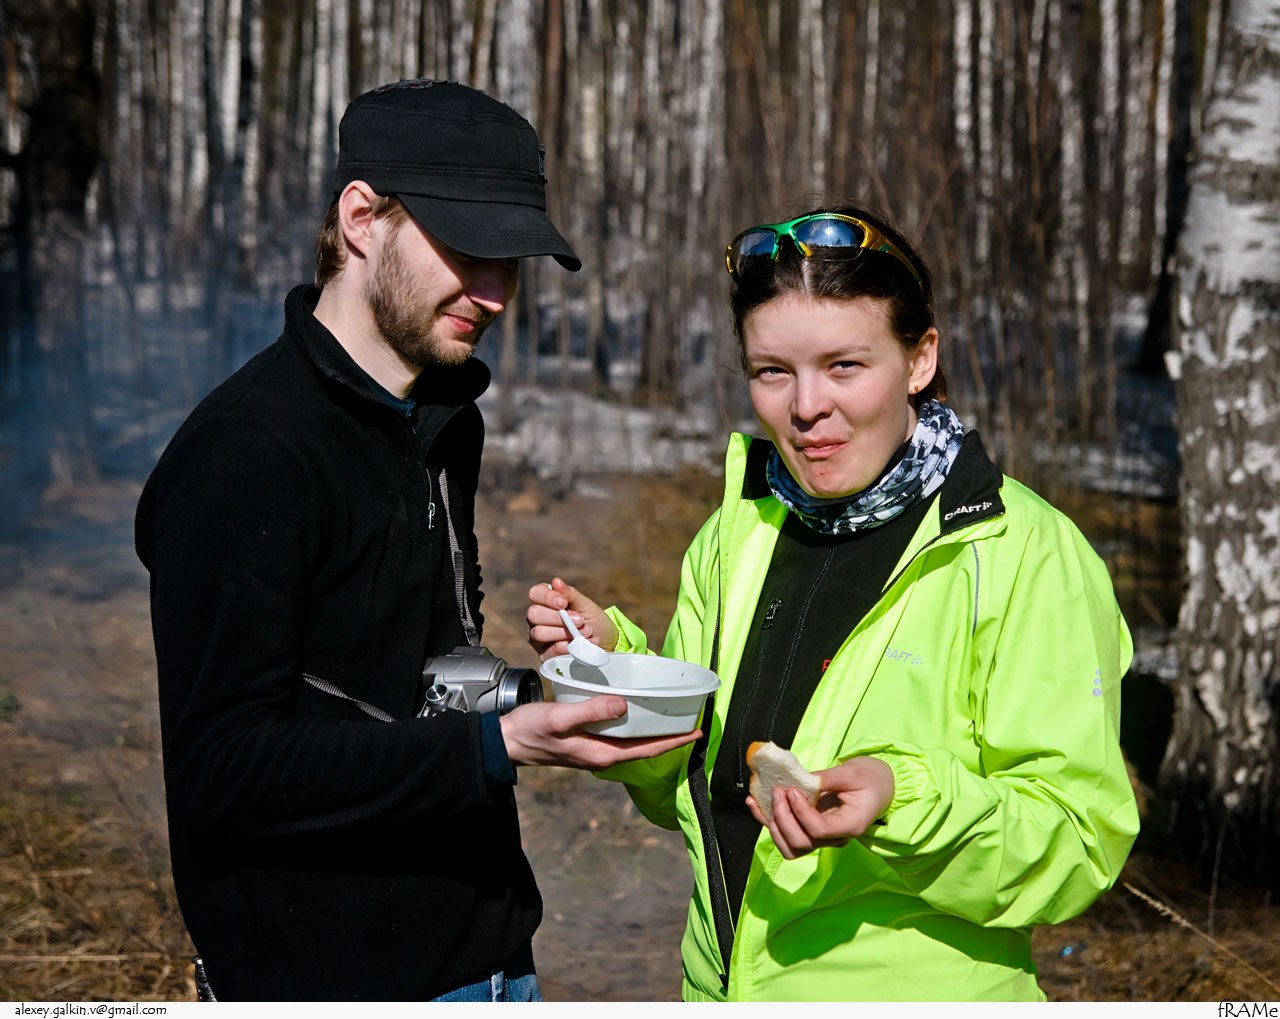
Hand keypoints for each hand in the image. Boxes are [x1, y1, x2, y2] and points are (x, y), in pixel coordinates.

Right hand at [500, 695, 698, 767]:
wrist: (505, 741)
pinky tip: (635, 712)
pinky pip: (618, 736)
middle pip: (643, 747)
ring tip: (670, 715)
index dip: (672, 742)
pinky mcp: (586, 742)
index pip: (646, 750)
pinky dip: (633, 726)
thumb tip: (624, 705)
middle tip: (690, 720)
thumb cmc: (530, 730)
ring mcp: (593, 750)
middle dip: (668, 736)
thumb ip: (591, 711)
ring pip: (632, 742)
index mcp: (601, 753)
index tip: (695, 732)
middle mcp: (601, 755)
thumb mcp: (560, 718)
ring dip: (652, 731)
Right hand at [526, 576, 617, 661]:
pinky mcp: (545, 656)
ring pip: (539, 633)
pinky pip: (549, 651)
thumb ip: (570, 594)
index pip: (535, 593)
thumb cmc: (594, 621)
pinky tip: (582, 644)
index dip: (547, 597)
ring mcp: (539, 640)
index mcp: (546, 603)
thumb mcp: (586, 605)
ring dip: (565, 632)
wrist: (607, 644)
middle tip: (580, 620)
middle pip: (533, 614)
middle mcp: (538, 620)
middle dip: (558, 617)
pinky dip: (568, 646)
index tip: (564, 602)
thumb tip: (556, 581)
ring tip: (586, 632)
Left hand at [745, 756, 894, 859]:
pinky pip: (786, 836)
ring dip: (774, 825)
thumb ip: (828, 777)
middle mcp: (835, 838)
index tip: (792, 789)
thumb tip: (800, 778)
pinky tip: (754, 803)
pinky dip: (767, 821)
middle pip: (802, 842)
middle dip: (783, 818)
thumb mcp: (853, 772)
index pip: (819, 830)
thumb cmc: (871, 778)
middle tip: (779, 791)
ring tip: (767, 798)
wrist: (880, 787)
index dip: (801, 812)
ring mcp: (823, 838)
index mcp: (850, 825)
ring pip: (791, 847)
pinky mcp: (811, 830)